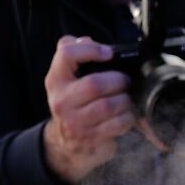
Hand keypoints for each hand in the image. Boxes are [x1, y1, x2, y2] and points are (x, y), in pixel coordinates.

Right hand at [42, 37, 134, 182]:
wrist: (66, 144)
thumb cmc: (72, 105)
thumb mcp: (66, 79)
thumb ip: (75, 56)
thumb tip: (88, 40)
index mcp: (55, 79)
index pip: (67, 54)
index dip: (90, 49)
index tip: (108, 53)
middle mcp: (62, 99)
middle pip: (95, 84)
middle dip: (118, 81)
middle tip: (125, 82)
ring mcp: (75, 121)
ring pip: (108, 105)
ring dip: (125, 100)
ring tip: (127, 98)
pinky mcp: (91, 138)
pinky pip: (117, 124)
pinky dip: (128, 118)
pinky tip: (127, 115)